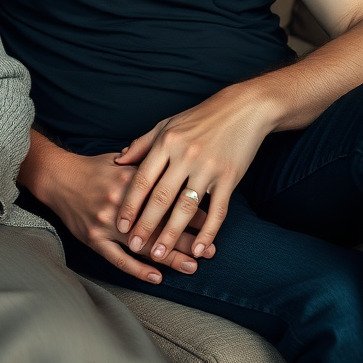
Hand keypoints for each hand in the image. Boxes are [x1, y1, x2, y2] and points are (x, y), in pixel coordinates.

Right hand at [45, 150, 214, 283]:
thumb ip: (147, 164)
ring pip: (142, 244)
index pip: (168, 198)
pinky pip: (117, 258)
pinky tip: (156, 277)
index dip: (191, 211)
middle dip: (187, 238)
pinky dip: (137, 269)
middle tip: (211, 251)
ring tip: (192, 267)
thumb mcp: (120, 160)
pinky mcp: (93, 238)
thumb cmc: (92, 168)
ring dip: (169, 257)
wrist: (56, 176)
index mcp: (131, 181)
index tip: (212, 221)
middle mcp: (120, 203)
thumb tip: (176, 164)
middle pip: (160, 224)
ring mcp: (106, 222)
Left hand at [115, 87, 273, 262]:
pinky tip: (198, 249)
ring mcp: (208, 168)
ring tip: (159, 253)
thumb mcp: (166, 125)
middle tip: (133, 245)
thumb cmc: (200, 117)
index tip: (120, 224)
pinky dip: (208, 232)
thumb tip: (119, 162)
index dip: (130, 204)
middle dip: (145, 224)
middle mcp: (185, 156)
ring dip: (171, 234)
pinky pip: (217, 210)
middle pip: (161, 197)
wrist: (243, 109)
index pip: (143, 179)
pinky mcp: (230, 178)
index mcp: (166, 142)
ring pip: (186, 208)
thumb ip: (142, 145)